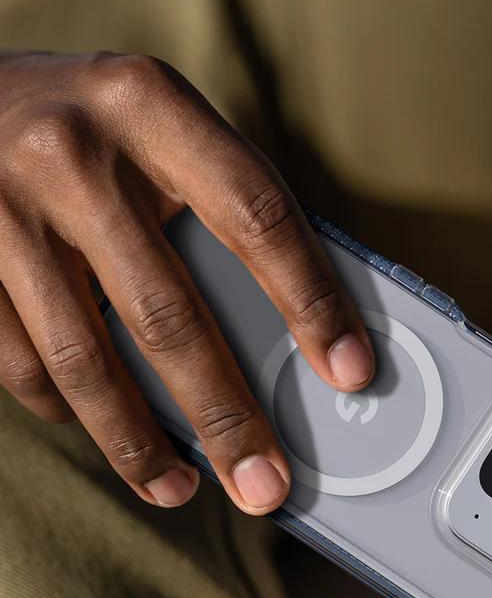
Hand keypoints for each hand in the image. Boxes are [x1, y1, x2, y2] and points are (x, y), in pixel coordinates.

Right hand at [0, 51, 374, 513]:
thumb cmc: (95, 126)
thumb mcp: (162, 128)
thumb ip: (221, 204)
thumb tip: (299, 327)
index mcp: (151, 106)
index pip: (255, 215)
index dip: (311, 300)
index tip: (351, 371)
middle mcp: (74, 155)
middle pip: (168, 313)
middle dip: (225, 417)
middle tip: (265, 484)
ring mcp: (5, 210)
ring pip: (85, 360)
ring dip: (138, 444)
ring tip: (182, 491)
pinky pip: (24, 364)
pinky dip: (71, 413)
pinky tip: (109, 434)